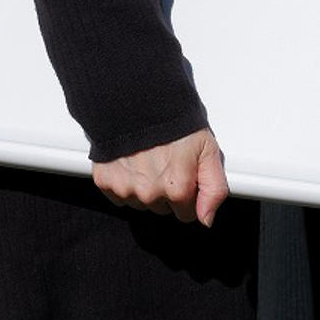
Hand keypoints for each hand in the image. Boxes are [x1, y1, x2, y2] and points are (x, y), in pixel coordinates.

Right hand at [93, 128, 228, 226]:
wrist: (138, 99)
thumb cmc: (175, 123)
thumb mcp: (208, 150)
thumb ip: (214, 188)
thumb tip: (206, 220)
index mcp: (177, 189)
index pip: (186, 214)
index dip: (188, 193)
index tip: (184, 172)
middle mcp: (150, 194)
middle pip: (162, 208)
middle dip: (166, 189)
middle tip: (166, 160)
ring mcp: (125, 188)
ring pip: (140, 202)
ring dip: (144, 186)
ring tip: (148, 158)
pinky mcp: (105, 181)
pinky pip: (118, 194)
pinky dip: (125, 181)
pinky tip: (131, 161)